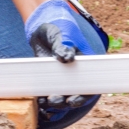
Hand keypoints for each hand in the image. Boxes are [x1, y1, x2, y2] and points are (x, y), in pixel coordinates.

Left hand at [25, 0, 99, 128]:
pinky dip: (45, 98)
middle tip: (53, 100)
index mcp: (84, 61)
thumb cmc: (57, 27)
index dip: (84, 95)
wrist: (41, 25)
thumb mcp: (59, 34)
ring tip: (44, 102)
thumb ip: (62, 46)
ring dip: (55, 102)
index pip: (90, 82)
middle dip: (66, 101)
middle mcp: (75, 71)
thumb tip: (67, 58)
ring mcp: (62, 76)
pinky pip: (50, 92)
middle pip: (76, 93)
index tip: (72, 100)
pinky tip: (38, 100)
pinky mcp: (49, 77)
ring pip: (62, 95)